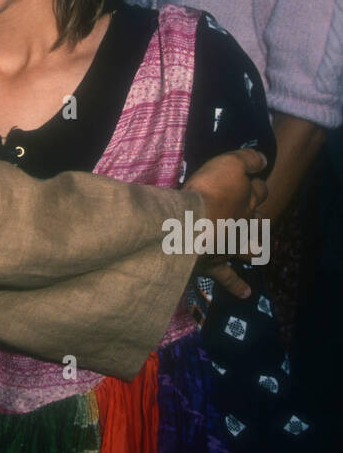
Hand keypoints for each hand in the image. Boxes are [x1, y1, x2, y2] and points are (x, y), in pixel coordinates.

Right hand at [184, 149, 267, 299]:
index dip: (257, 185)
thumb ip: (246, 159)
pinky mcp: (215, 263)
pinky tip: (246, 294)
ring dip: (252, 248)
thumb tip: (263, 159)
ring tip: (257, 252)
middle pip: (255, 220)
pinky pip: (228, 277)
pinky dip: (237, 286)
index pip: (258, 190)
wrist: (189, 224)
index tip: (253, 181)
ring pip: (248, 248)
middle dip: (257, 219)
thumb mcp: (228, 163)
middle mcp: (242, 223)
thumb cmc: (207, 191)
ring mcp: (230, 245)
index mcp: (244, 199)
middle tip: (256, 219)